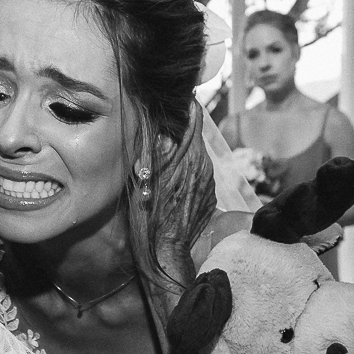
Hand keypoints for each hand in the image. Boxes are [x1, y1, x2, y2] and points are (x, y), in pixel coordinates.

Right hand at [156, 101, 217, 255]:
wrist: (166, 254)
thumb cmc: (149, 218)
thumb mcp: (144, 177)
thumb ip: (155, 146)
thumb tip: (159, 122)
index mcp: (189, 157)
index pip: (194, 118)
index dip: (185, 106)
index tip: (175, 99)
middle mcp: (205, 167)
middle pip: (195, 137)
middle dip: (179, 130)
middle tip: (160, 127)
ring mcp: (209, 184)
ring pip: (196, 157)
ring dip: (182, 154)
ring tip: (163, 158)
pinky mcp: (209, 198)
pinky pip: (198, 177)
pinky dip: (186, 174)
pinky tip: (171, 184)